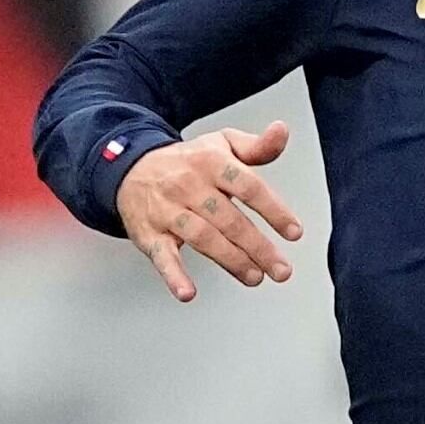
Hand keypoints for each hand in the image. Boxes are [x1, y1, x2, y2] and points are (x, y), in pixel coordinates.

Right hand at [117, 122, 306, 300]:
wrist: (130, 167)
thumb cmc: (187, 162)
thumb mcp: (221, 145)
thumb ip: (256, 146)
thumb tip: (282, 131)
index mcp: (211, 162)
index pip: (248, 186)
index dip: (274, 210)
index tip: (294, 232)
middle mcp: (189, 185)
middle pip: (228, 219)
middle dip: (258, 247)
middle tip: (281, 269)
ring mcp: (168, 210)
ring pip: (202, 237)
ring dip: (231, 260)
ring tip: (254, 277)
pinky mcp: (149, 233)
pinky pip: (161, 255)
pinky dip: (173, 275)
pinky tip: (187, 292)